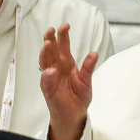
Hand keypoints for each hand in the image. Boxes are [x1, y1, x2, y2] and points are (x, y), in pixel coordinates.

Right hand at [40, 24, 98, 139]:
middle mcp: (56, 68)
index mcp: (66, 64)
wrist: (75, 114)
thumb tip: (94, 53)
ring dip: (45, 54)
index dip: (63, 36)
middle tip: (51, 29)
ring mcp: (51, 78)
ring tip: (48, 44)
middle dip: (51, 40)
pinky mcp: (49, 91)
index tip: (65, 25)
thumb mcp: (87, 80)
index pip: (63, 47)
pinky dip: (47, 76)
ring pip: (45, 63)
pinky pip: (46, 82)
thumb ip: (88, 67)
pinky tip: (50, 71)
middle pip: (51, 51)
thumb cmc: (79, 96)